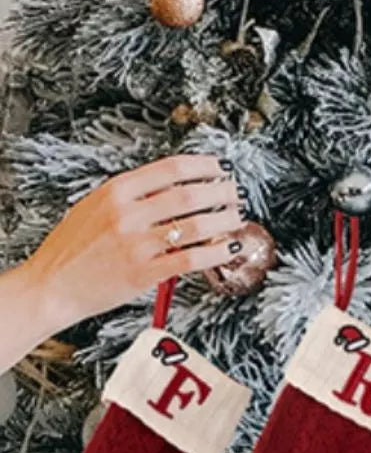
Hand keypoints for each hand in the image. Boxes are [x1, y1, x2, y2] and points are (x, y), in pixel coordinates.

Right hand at [13, 155, 245, 338]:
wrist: (51, 286)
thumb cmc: (73, 248)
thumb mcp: (95, 206)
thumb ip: (132, 195)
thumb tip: (174, 185)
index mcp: (115, 191)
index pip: (171, 168)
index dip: (204, 166)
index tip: (220, 168)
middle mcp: (127, 214)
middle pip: (189, 195)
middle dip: (221, 192)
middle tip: (235, 194)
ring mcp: (136, 244)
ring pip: (196, 226)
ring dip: (225, 220)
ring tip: (237, 218)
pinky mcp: (145, 273)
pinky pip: (192, 259)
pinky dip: (217, 252)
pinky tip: (230, 248)